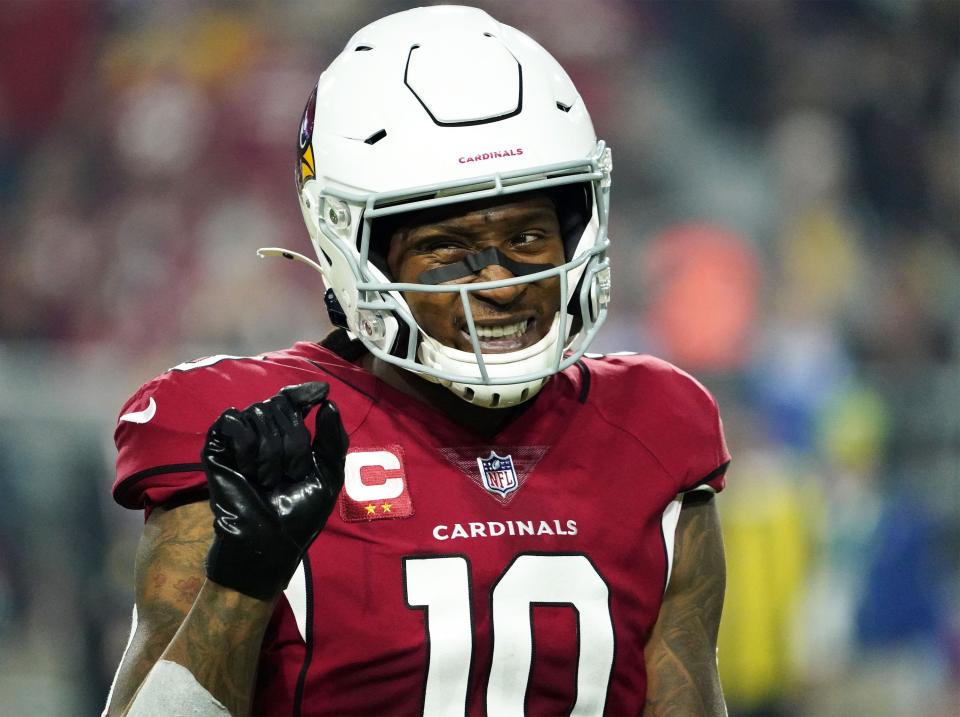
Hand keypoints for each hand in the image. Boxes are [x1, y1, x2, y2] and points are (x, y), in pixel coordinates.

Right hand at [202, 382, 347, 599]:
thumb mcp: (328, 476)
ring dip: (272, 450)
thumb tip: (328, 403)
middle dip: (295, 440)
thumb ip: (333, 440)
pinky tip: (249, 468)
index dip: (305, 392)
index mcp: (287, 439)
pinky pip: (234, 421)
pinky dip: (247, 443)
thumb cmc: (299, 515)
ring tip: (269, 480)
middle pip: (280, 405)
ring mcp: (238, 441)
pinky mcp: (216, 449)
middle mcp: (262, 435)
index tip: (321, 392)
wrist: (269, 544)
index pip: (293, 400)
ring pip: (259, 412)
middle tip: (292, 474)